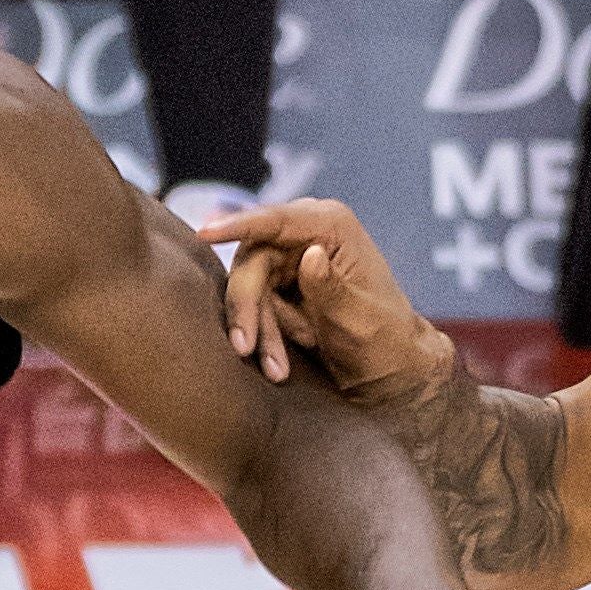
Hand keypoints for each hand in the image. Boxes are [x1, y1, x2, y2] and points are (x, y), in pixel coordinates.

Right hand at [203, 198, 451, 397]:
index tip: (203, 232)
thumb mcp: (358, 319)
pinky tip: (278, 363)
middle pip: (251, 262)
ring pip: (247, 289)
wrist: (387, 368)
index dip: (235, 225)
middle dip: (248, 309)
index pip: (275, 220)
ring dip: (257, 332)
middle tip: (245, 349)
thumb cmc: (382, 340)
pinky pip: (253, 307)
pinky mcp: (278, 284)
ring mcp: (290, 257)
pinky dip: (261, 336)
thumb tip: (309, 256)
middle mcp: (306, 233)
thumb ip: (331, 288)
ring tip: (277, 370)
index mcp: (332, 225)